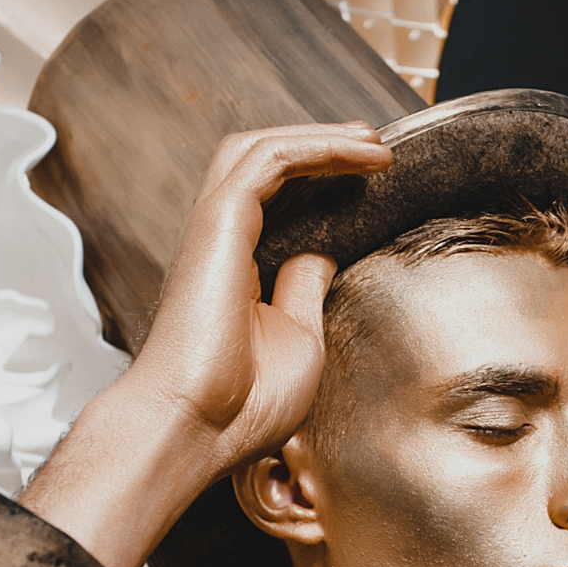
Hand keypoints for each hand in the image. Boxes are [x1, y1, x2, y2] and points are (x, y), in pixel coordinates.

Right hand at [23, 122, 390, 566]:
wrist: (195, 429)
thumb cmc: (239, 406)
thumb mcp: (298, 340)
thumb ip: (304, 290)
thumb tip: (318, 257)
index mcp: (234, 270)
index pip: (272, 200)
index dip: (317, 180)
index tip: (367, 179)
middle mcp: (219, 244)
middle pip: (259, 162)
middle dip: (316, 144)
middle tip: (371, 146)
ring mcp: (215, 231)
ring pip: (260, 150)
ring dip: (319, 137)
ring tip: (371, 140)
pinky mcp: (219, 225)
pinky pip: (269, 162)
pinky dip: (315, 148)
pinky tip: (359, 152)